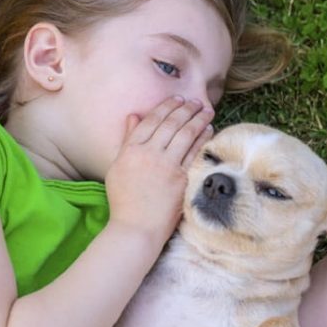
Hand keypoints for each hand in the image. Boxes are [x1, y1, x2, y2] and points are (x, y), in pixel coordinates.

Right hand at [105, 96, 214, 243]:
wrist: (136, 227)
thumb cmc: (124, 199)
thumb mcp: (118, 166)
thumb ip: (127, 139)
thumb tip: (134, 116)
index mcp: (131, 150)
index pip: (151, 120)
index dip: (166, 107)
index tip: (177, 99)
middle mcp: (149, 154)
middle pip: (171, 124)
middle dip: (186, 108)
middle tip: (196, 101)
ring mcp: (166, 166)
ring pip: (185, 134)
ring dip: (198, 119)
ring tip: (206, 110)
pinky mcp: (181, 178)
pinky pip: (195, 153)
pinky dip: (203, 138)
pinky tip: (209, 130)